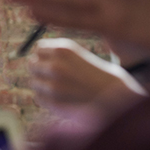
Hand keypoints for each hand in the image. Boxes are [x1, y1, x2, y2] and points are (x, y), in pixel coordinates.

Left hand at [28, 38, 143, 113]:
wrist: (118, 98)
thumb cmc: (98, 76)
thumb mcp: (78, 56)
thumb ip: (56, 54)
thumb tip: (32, 58)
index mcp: (63, 49)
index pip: (38, 48)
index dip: (45, 56)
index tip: (53, 63)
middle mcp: (56, 65)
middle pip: (32, 64)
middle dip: (40, 70)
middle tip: (53, 77)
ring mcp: (53, 84)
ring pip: (33, 81)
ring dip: (43, 85)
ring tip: (61, 89)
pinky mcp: (53, 101)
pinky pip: (38, 97)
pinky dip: (46, 99)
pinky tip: (62, 99)